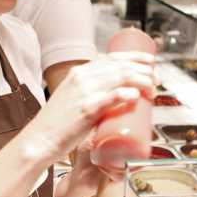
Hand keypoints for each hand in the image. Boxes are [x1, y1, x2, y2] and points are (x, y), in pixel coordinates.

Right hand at [23, 52, 157, 162]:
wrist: (40, 139)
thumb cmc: (58, 123)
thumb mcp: (73, 99)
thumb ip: (91, 95)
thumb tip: (117, 98)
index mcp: (79, 72)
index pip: (112, 58)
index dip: (135, 58)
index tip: (150, 62)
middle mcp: (82, 77)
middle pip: (120, 66)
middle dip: (144, 69)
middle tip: (156, 78)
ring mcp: (84, 93)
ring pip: (120, 78)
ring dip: (142, 80)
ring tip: (153, 87)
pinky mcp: (86, 109)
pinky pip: (109, 97)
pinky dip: (124, 94)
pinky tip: (135, 95)